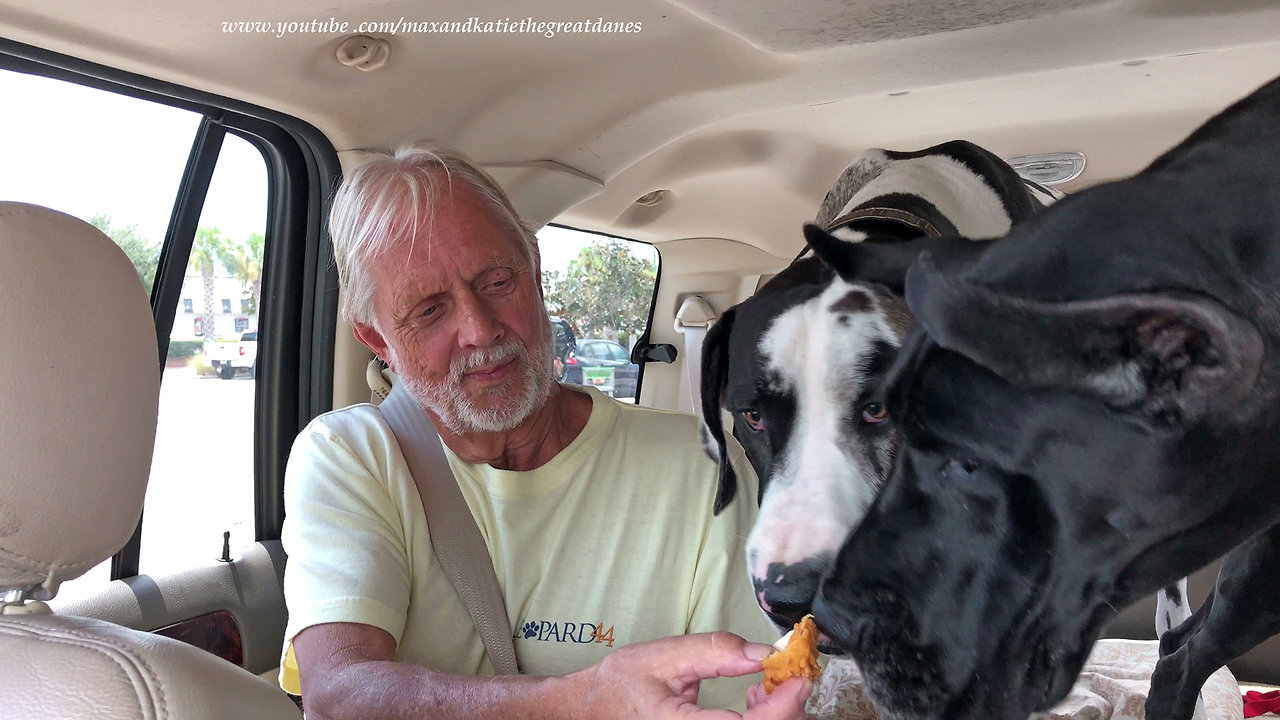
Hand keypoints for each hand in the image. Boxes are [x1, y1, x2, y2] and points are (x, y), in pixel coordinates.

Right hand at [572, 631, 809, 718]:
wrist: (592, 709)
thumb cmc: (620, 685)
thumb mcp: (663, 657)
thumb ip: (714, 652)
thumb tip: (761, 652)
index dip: (782, 706)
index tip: (799, 677)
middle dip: (787, 708)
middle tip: (791, 673)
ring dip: (776, 715)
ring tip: (766, 683)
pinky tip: (754, 699)